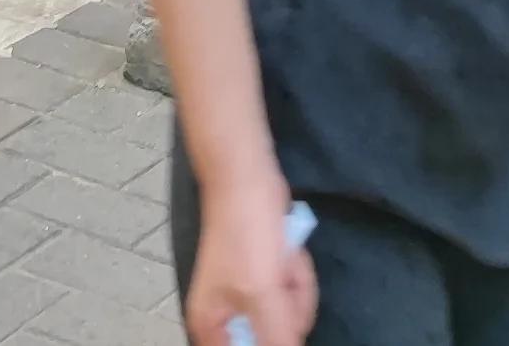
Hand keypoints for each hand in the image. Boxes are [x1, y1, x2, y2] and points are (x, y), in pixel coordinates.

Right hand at [182, 175, 314, 345]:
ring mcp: (248, 299)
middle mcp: (227, 320)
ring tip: (282, 260)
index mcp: (212, 330)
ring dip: (295, 287)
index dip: (269, 341)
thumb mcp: (262, 292)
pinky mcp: (266, 281)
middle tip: (278, 280)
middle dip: (287, 309)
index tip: (275, 311)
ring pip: (289, 316)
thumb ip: (276, 337)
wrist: (248, 179)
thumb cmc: (245, 234)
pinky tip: (287, 254)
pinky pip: (291, 293)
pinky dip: (295, 274)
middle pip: (274, 339)